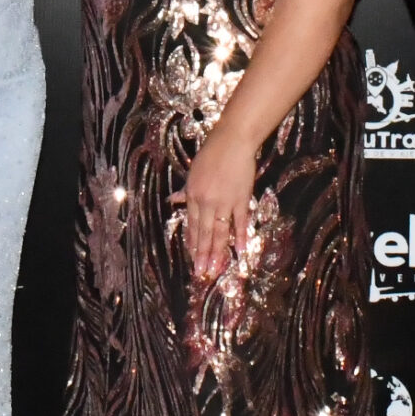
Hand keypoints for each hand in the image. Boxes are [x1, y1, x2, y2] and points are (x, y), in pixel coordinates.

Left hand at [174, 132, 258, 281]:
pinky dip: (239, 237)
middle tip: (201, 274)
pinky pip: (240, 222)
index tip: (192, 259)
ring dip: (217, 253)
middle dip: (202, 255)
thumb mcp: (193, 172)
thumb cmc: (211, 153)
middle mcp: (207, 202)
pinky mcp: (241, 199)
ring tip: (215, 270)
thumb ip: (186, 191)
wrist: (232, 141)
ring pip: (219, 232)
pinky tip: (239, 252)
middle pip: (204, 233)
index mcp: (193, 195)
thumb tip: (173, 200)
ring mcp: (224, 202)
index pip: (192, 225)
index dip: (192, 243)